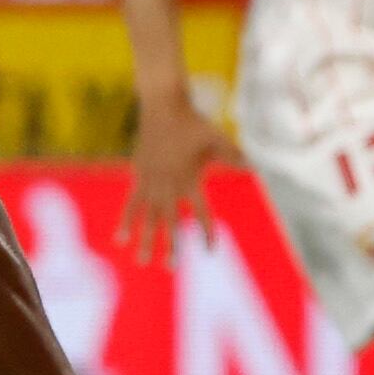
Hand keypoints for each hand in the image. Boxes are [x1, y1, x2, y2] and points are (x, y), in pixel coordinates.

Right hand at [119, 83, 235, 263]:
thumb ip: (232, 155)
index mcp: (190, 179)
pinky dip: (125, 222)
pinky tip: (119, 240)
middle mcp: (169, 186)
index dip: (206, 231)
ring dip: (145, 240)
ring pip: (147, 218)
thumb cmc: (193, 123)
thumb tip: (253, 166)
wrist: (163, 107)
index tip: (209, 249)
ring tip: (142, 262)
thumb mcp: (217, 138)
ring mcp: (152, 183)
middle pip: (169, 222)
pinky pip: (130, 205)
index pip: (201, 213)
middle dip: (170, 246)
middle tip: (170, 268)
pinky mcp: (138, 178)